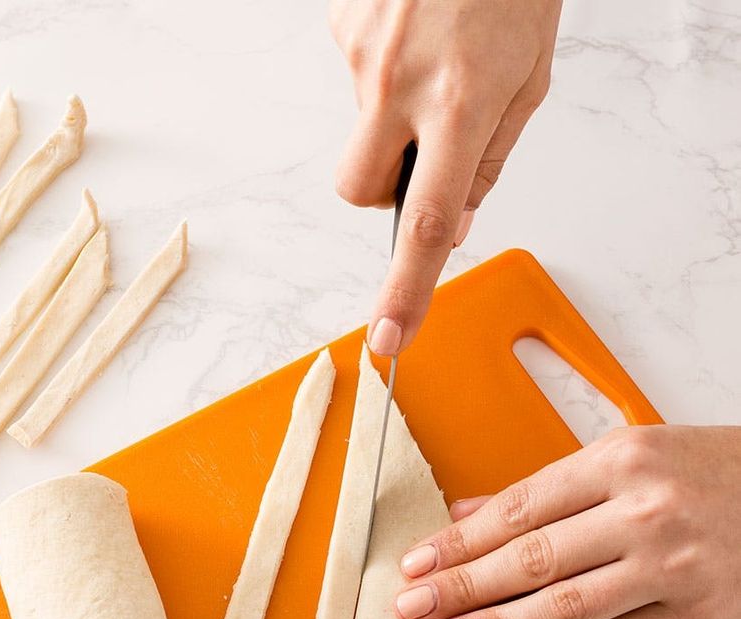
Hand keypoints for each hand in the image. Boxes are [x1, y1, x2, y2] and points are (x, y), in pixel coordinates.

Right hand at [330, 0, 561, 354]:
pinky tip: (415, 30)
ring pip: (360, 128)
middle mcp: (399, 83)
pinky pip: (356, 77)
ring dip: (393, 114)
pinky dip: (385, 69)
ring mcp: (362, 52)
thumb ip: (485, 161)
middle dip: (383, 187)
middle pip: (358, 188)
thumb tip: (450, 225)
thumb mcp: (528, 78)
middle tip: (420, 149)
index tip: (388, 336)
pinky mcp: (342, 25)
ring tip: (434, 54)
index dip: (405, 289)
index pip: (423, 222)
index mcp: (459, 103)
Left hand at [393, 425, 740, 618]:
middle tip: (412, 609)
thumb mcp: (626, 456)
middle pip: (531, 559)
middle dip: (462, 588)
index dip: (459, 542)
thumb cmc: (705, 470)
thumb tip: (467, 515)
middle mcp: (644, 512)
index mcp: (619, 462)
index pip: (518, 511)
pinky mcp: (698, 616)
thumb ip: (545, 489)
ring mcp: (673, 567)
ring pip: (565, 604)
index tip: (417, 564)